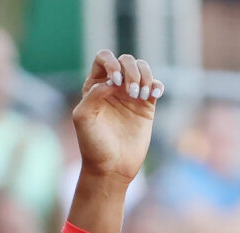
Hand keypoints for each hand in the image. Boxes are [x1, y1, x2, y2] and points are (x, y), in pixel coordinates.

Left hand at [70, 50, 162, 183]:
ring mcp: (130, 95)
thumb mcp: (83, 118)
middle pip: (126, 60)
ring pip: (142, 68)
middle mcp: (113, 87)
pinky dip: (157, 86)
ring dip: (145, 76)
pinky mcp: (146, 106)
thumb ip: (92, 94)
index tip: (115, 81)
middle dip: (131, 70)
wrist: (111, 167)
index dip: (111, 62)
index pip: (103, 58)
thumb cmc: (93, 144)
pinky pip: (155, 86)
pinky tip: (154, 95)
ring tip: (141, 95)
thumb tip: (112, 81)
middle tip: (131, 92)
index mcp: (95, 86)